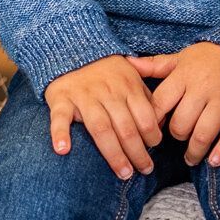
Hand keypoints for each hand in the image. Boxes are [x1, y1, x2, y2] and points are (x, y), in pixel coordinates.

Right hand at [44, 54, 162, 178]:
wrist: (72, 47)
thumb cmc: (107, 69)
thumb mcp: (132, 76)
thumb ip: (146, 98)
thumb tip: (160, 126)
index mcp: (128, 86)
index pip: (145, 115)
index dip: (152, 136)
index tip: (154, 151)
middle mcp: (108, 92)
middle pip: (125, 127)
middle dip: (137, 152)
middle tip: (144, 170)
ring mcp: (84, 96)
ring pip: (100, 128)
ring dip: (113, 154)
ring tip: (123, 172)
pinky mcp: (61, 99)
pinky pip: (60, 118)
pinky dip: (60, 133)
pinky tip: (63, 150)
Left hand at [128, 42, 219, 168]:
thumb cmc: (211, 56)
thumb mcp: (182, 57)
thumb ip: (154, 65)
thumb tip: (127, 63)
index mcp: (184, 76)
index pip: (160, 105)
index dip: (153, 122)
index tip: (154, 130)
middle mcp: (203, 88)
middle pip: (181, 124)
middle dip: (177, 137)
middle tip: (179, 140)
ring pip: (203, 133)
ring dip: (195, 151)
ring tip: (192, 158)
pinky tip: (214, 160)